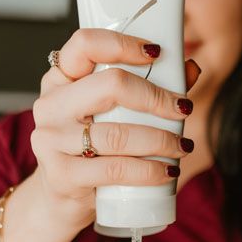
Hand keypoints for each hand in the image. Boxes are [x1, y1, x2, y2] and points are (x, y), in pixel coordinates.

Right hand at [31, 29, 201, 228]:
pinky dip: (149, 171)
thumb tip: (190, 68)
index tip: (156, 53)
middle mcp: (51, 104)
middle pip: (110, 85)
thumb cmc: (91, 149)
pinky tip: (167, 171)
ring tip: (182, 146)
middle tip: (182, 109)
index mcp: (60, 79)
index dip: (123, 44)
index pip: (85, 44)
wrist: (64, 197)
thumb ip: (149, 88)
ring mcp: (52, 140)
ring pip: (118, 133)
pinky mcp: (62, 174)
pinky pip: (115, 169)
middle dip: (156, 97)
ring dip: (161, 139)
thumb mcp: (111, 114)